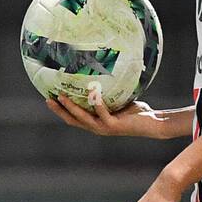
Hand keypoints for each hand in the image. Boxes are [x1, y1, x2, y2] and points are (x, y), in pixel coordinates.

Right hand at [46, 91, 165, 138]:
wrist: (153, 123)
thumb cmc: (136, 112)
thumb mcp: (118, 101)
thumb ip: (107, 93)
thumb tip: (99, 73)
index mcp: (96, 123)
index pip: (74, 118)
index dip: (61, 111)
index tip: (49, 99)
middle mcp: (98, 128)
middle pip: (73, 120)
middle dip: (60, 110)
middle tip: (48, 99)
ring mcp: (105, 128)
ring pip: (83, 119)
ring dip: (72, 108)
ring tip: (63, 97)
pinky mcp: (114, 125)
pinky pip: (102, 113)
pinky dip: (96, 103)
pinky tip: (92, 93)